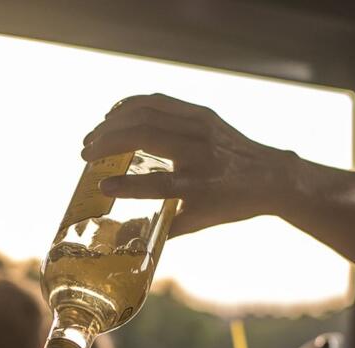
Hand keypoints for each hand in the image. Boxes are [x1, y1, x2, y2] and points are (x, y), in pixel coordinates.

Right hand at [82, 93, 294, 236]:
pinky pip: (159, 101)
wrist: (270, 175)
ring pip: (148, 112)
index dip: (127, 184)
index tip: (100, 184)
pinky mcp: (201, 112)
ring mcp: (201, 125)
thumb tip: (124, 239)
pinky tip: (112, 115)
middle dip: (108, 142)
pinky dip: (131, 105)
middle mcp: (201, 151)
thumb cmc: (231, 203)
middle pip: (146, 136)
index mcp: (201, 183)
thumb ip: (162, 228)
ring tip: (92, 136)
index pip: (158, 183)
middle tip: (84, 154)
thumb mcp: (199, 220)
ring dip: (113, 122)